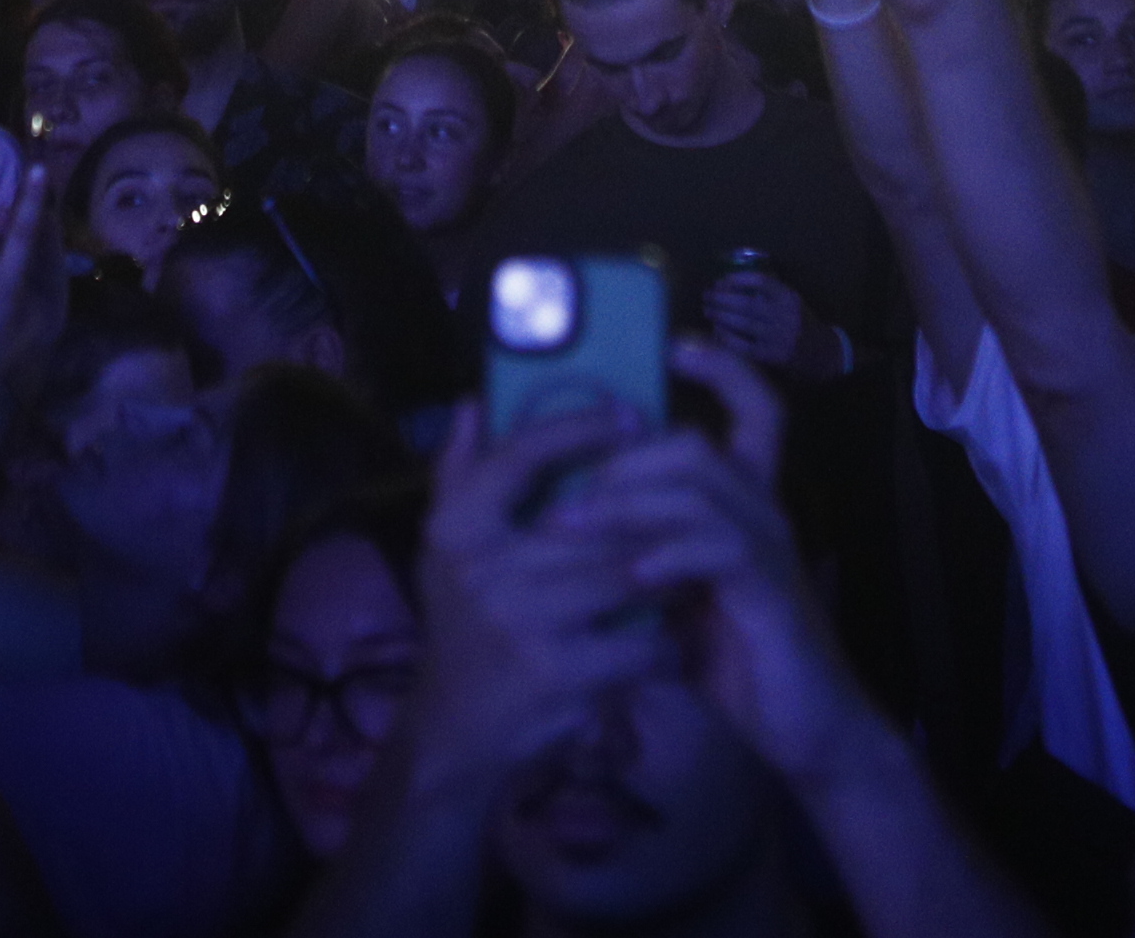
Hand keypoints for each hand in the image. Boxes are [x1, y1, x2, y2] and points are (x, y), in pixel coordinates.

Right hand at [398, 401, 685, 787]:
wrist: (456, 732)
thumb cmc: (460, 625)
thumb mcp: (445, 550)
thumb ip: (460, 474)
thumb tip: (476, 401)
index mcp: (457, 530)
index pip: (521, 456)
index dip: (578, 428)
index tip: (628, 413)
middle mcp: (487, 570)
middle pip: (595, 518)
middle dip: (648, 512)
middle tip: (689, 498)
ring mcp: (527, 624)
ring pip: (629, 575)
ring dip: (668, 574)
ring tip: (690, 567)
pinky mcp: (566, 675)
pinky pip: (641, 642)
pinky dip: (664, 643)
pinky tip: (669, 642)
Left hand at [561, 340, 883, 792]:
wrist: (804, 730)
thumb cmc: (735, 657)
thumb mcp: (677, 594)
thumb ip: (640, 548)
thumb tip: (568, 512)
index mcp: (744, 505)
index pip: (754, 414)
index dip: (725, 372)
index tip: (677, 346)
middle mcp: (763, 513)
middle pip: (700, 446)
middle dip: (624, 456)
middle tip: (565, 485)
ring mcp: (771, 551)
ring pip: (701, 489)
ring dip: (626, 503)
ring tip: (568, 526)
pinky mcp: (772, 595)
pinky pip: (722, 550)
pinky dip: (670, 555)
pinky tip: (633, 575)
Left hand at [700, 267, 838, 379]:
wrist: (822, 354)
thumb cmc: (800, 322)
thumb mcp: (791, 301)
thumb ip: (769, 289)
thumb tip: (734, 278)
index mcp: (789, 297)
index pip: (760, 281)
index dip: (737, 279)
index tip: (720, 281)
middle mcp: (785, 315)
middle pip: (747, 303)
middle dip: (722, 298)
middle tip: (706, 295)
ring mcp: (778, 336)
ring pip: (743, 323)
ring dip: (720, 316)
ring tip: (707, 310)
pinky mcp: (772, 356)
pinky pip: (743, 345)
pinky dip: (727, 337)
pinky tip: (716, 331)